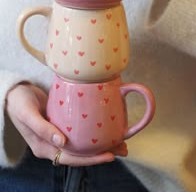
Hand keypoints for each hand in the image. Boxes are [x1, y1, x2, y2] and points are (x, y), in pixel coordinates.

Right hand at [6, 83, 127, 165]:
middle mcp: (53, 144)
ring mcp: (58, 135)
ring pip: (82, 144)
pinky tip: (105, 128)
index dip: (91, 159)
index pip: (71, 158)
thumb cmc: (19, 103)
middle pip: (81, 153)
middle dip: (102, 153)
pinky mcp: (62, 125)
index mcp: (44, 147)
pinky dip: (92, 133)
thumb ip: (42, 128)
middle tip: (123, 148)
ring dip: (101, 144)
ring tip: (120, 141)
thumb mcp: (27, 114)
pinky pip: (80, 133)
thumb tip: (62, 143)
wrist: (15, 93)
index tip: (110, 156)